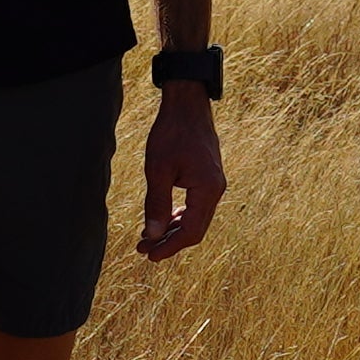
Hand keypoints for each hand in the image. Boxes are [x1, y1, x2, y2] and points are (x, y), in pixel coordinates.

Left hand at [136, 93, 223, 261]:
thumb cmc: (172, 133)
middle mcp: (216, 190)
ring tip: (148, 237)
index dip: (170, 246)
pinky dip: (178, 216)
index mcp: (208, 190)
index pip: (191, 231)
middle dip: (169, 241)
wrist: (187, 105)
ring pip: (195, 218)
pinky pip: (195, 206)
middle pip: (195, 229)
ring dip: (172, 230)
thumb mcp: (158, 169)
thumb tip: (153, 235)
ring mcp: (214, 184)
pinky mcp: (207, 178)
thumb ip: (156, 204)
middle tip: (143, 249)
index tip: (150, 255)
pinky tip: (162, 220)